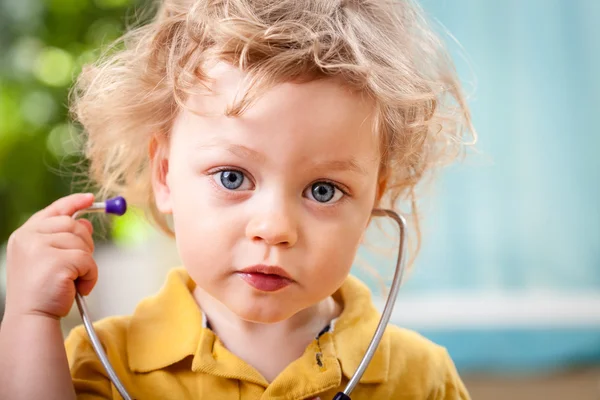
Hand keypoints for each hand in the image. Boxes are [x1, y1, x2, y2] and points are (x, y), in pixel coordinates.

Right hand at [4, 193, 97, 319]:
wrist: (31, 319)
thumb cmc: (42, 292)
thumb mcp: (50, 260)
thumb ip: (64, 239)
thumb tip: (85, 222)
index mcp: (25, 234)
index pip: (54, 210)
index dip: (74, 202)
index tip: (90, 198)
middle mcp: (29, 237)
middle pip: (74, 225)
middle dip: (84, 244)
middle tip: (78, 266)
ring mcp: (40, 247)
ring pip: (83, 243)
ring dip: (87, 263)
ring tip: (73, 281)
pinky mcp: (56, 261)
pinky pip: (88, 261)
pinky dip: (90, 276)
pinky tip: (77, 288)